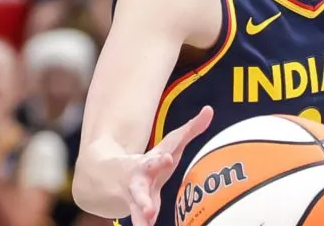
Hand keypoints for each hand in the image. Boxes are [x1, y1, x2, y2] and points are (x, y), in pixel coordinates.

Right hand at [126, 106, 212, 225]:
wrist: (113, 174)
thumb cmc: (154, 158)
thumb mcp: (170, 143)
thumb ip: (191, 129)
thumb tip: (209, 109)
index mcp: (149, 163)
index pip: (156, 160)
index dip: (161, 159)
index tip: (168, 158)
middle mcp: (138, 182)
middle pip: (139, 190)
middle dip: (143, 199)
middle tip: (149, 210)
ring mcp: (136, 198)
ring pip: (136, 210)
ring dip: (141, 218)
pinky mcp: (138, 211)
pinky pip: (140, 221)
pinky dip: (144, 224)